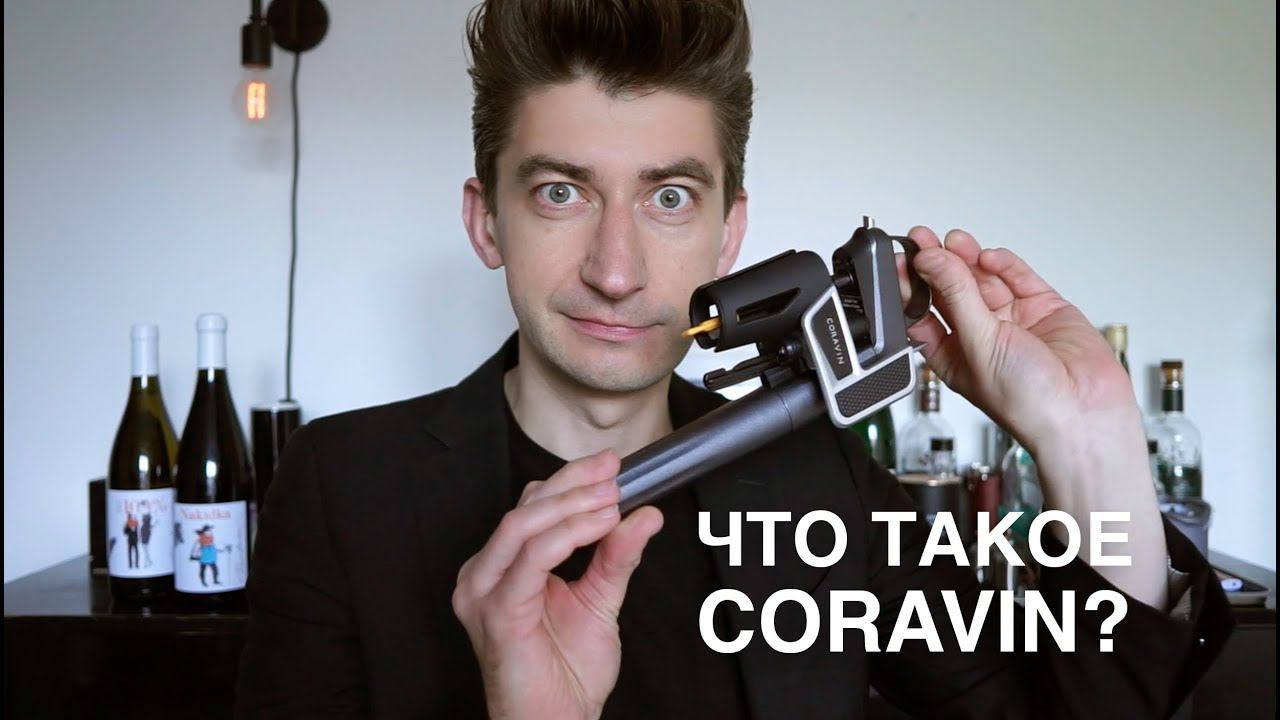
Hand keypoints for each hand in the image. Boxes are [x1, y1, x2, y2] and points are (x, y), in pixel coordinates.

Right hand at [452, 450, 663, 719]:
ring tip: (611, 501)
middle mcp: (484, 575)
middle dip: (574, 484)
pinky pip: (530, 559)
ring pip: (523, 525)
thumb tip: (644, 515)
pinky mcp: (498, 613)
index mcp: (502, 568)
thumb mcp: (600, 600)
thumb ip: (617, 556)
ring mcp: (484, 593)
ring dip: (572, 506)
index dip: (571, 480)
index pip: (531, 506)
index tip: (611, 466)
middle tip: (614, 475)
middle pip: (525, 507)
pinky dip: (567, 536)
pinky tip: (599, 527)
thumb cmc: (565, 675)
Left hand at [898, 226, 1166, 607]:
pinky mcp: (1043, 308)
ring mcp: (1013, 320)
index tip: (900, 259)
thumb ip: (957, 297)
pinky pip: (1018, 278)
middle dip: (936, 263)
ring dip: (966, 257)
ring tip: (952, 241)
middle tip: (921, 239)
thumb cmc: (1029, 406)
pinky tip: (987, 256)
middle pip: (950, 290)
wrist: (1086, 415)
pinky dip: (1003, 264)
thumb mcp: (979, 346)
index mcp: (953, 355)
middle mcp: (981, 337)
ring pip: (983, 279)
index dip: (910, 286)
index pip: (923, 313)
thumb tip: (932, 262)